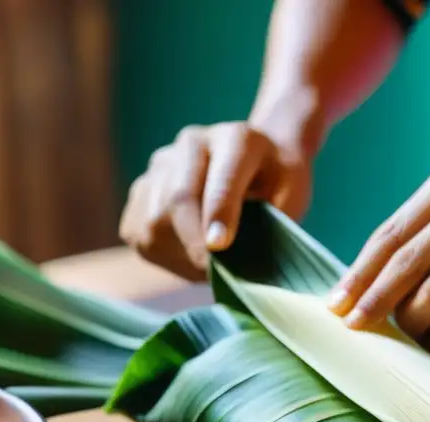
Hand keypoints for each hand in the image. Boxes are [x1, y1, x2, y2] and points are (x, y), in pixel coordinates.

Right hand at [119, 122, 311, 280]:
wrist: (256, 163)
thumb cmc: (278, 185)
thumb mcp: (291, 198)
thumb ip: (269, 223)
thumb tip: (238, 262)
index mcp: (237, 138)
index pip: (223, 175)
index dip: (219, 212)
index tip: (219, 246)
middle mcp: (193, 142)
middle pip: (178, 197)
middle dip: (193, 243)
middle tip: (213, 274)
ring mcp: (162, 163)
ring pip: (153, 219)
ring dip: (179, 255)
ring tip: (206, 266)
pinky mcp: (142, 188)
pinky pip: (138, 231)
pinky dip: (161, 254)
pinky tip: (186, 256)